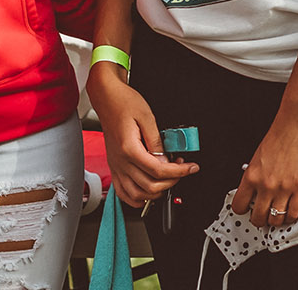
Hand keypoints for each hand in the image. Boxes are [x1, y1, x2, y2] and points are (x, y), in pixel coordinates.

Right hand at [86, 62, 197, 205]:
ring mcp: (116, 167)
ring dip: (156, 193)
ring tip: (167, 180)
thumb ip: (157, 141)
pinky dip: (137, 198)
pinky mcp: (114, 168)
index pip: (158, 170)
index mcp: (129, 149)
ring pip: (137, 195)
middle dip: (171, 182)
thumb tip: (166, 161)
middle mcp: (121, 162)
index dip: (179, 172)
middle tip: (182, 170)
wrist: (107, 99)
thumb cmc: (125, 103)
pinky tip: (148, 191)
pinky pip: (123, 193)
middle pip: (149, 186)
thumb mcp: (147, 117)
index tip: (190, 168)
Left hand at [233, 105, 297, 228]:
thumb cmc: (283, 131)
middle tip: (265, 216)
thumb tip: (259, 188)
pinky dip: (293, 216)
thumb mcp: (260, 154)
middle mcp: (265, 184)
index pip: (239, 205)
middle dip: (261, 219)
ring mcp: (283, 188)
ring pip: (276, 220)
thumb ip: (259, 173)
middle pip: (258, 217)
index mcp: (251, 174)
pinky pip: (294, 213)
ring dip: (277, 221)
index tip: (249, 210)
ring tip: (280, 215)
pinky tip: (293, 211)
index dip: (244, 210)